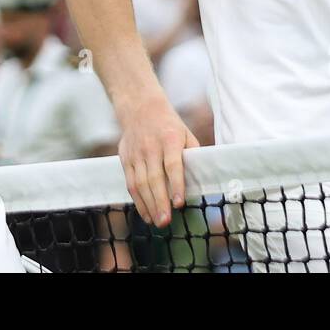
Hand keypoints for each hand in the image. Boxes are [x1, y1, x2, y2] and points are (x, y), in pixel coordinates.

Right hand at [117, 92, 198, 227]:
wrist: (139, 107)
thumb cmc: (169, 125)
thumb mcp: (185, 133)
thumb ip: (192, 154)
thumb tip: (203, 177)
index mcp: (169, 138)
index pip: (172, 165)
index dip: (176, 185)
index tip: (179, 203)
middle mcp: (150, 146)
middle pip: (154, 178)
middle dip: (160, 202)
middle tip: (166, 221)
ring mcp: (136, 153)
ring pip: (140, 184)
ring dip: (148, 205)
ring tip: (157, 222)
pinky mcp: (125, 159)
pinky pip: (130, 183)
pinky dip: (137, 200)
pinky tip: (146, 213)